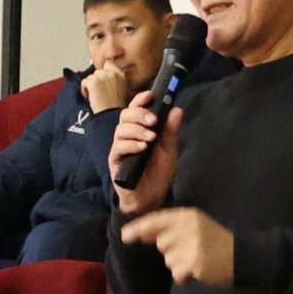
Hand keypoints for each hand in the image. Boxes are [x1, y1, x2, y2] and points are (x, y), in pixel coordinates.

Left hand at [81, 61, 130, 112]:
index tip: (101, 80)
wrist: (111, 116)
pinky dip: (85, 90)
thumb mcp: (122, 90)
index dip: (103, 71)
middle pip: (97, 71)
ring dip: (90, 86)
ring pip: (90, 77)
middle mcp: (112, 73)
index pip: (108, 63)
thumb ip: (114, 80)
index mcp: (121, 75)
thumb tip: (103, 76)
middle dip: (96, 81)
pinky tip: (91, 98)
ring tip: (96, 96)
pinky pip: (84, 82)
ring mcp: (102, 77)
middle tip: (100, 92)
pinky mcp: (93, 82)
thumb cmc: (115, 107)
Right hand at [109, 91, 180, 214]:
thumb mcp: (169, 149)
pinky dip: (131, 145)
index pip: (135, 109)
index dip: (140, 100)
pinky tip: (143, 148)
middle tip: (153, 120)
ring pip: (121, 130)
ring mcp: (120, 148)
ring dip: (137, 130)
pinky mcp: (115, 161)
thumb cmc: (158, 172)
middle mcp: (127, 136)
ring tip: (151, 138)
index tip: (149, 95)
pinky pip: (118, 148)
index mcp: (140, 129)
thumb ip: (170, 130)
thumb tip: (177, 109)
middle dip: (139, 114)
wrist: (152, 197)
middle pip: (125, 115)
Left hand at [121, 207, 233, 286]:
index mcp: (187, 215)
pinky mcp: (195, 262)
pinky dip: (185, 277)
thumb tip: (142, 236)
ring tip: (198, 260)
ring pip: (168, 260)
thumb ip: (169, 230)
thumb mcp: (195, 227)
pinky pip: (177, 274)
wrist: (243, 256)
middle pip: (161, 243)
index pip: (157, 219)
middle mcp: (187, 227)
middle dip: (172, 251)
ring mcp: (191, 244)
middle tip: (192, 251)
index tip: (125, 236)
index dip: (139, 228)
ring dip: (179, 265)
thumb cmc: (216, 242)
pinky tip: (199, 271)